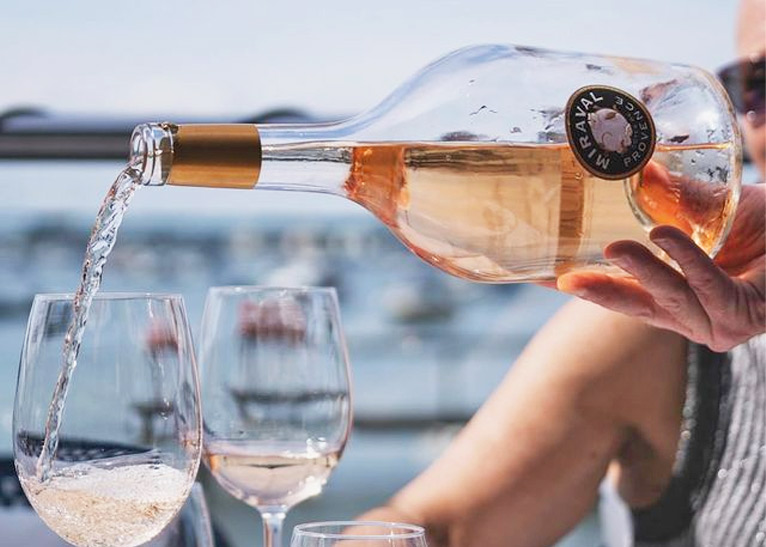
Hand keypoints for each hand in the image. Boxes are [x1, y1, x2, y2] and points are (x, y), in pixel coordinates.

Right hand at [557, 183, 764, 351]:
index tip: (538, 275)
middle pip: (637, 309)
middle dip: (601, 293)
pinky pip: (708, 290)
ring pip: (669, 304)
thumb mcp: (713, 206)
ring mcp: (718, 324)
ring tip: (614, 247)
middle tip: (564, 276)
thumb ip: (675, 196)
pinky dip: (685, 264)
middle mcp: (692, 317)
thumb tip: (632, 166)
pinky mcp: (743, 317)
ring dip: (642, 275)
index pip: (620, 295)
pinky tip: (662, 237)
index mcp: (676, 297)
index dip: (582, 286)